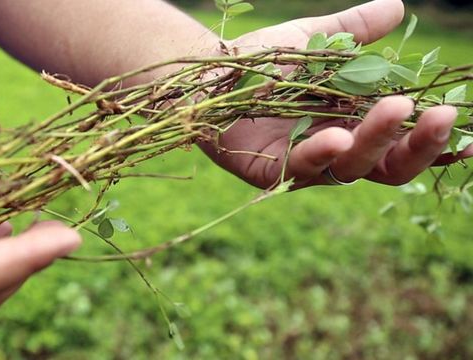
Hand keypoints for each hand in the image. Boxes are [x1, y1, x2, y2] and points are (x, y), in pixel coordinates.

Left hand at [201, 0, 471, 188]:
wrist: (206, 72)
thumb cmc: (262, 60)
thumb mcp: (317, 40)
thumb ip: (355, 30)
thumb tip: (399, 6)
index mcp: (352, 125)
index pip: (401, 141)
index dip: (434, 139)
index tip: (465, 124)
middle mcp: (333, 150)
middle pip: (387, 164)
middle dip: (417, 143)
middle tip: (442, 116)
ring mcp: (302, 164)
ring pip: (349, 167)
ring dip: (375, 142)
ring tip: (395, 110)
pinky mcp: (269, 173)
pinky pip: (299, 170)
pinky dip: (319, 154)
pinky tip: (335, 136)